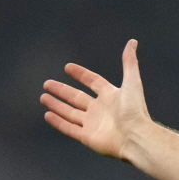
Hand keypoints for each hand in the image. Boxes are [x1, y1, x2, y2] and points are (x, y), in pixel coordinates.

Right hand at [41, 40, 149, 159]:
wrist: (135, 136)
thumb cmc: (135, 110)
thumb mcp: (132, 82)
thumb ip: (129, 63)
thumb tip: (133, 42)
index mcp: (111, 96)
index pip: (93, 82)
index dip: (81, 74)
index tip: (67, 68)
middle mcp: (101, 109)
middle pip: (77, 98)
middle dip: (62, 91)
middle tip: (46, 84)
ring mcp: (93, 124)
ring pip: (70, 113)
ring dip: (56, 105)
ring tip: (43, 97)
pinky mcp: (87, 137)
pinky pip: (69, 128)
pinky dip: (58, 122)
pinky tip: (48, 115)